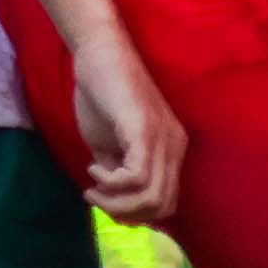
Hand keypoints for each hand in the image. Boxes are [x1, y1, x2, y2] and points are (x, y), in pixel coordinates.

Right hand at [67, 30, 184, 223]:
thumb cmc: (102, 94)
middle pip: (162, 207)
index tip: (105, 201)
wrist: (98, 53)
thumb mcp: (110, 145)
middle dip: (123, 212)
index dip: (134, 213)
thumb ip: (117, 172)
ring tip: (92, 186)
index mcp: (171, 150)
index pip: (166, 204)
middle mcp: (175, 146)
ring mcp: (163, 137)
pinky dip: (113, 184)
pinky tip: (94, 169)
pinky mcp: (144, 129)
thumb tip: (115, 201)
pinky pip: (138, 177)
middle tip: (95, 197)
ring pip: (151, 198)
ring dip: (116, 202)